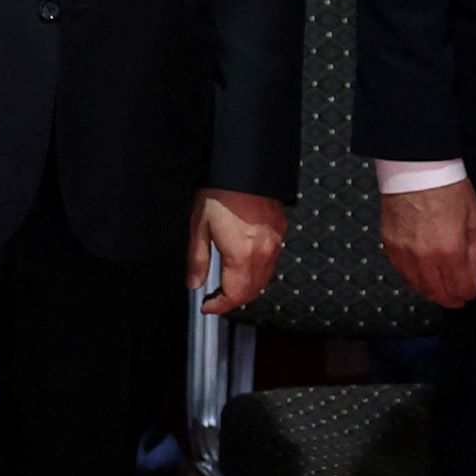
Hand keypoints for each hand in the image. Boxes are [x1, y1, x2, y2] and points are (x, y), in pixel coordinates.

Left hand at [190, 188, 287, 314]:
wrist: (245, 168)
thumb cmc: (221, 193)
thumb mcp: (199, 227)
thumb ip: (197, 260)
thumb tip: (194, 283)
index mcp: (241, 255)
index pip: (235, 295)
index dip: (220, 306)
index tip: (207, 307)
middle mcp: (263, 254)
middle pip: (252, 292)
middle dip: (233, 300)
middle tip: (214, 298)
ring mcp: (275, 244)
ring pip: (264, 279)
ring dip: (246, 287)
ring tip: (227, 283)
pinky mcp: (280, 232)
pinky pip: (271, 262)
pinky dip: (258, 271)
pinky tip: (243, 264)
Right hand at [380, 179, 475, 308]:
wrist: (415, 170)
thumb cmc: (448, 189)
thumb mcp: (475, 220)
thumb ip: (475, 253)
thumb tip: (474, 277)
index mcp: (450, 250)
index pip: (461, 288)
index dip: (470, 293)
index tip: (473, 291)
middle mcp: (424, 256)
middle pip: (438, 293)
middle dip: (452, 298)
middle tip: (459, 297)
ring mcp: (403, 252)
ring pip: (417, 286)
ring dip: (431, 291)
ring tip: (441, 288)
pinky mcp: (389, 245)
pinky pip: (401, 272)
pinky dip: (414, 277)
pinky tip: (423, 274)